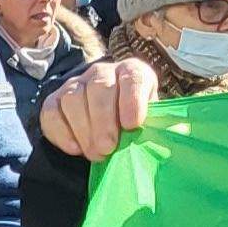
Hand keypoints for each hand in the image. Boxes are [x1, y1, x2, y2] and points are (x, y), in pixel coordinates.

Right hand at [37, 59, 156, 160]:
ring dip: (83, 130)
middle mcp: (103, 72)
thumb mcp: (153, 120)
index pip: (132, 77)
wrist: (110, 125)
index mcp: (133, 72)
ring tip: (95, 154)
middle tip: (108, 148)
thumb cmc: (135, 124)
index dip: (132, 100)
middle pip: (99, 87)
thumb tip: (177, 134)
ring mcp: (76, 84)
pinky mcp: (54, 100)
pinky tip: (75, 149)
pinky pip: (50, 112)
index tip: (133, 125)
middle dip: (103, 119)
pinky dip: (61, 132)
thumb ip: (161, 125)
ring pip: (73, 98)